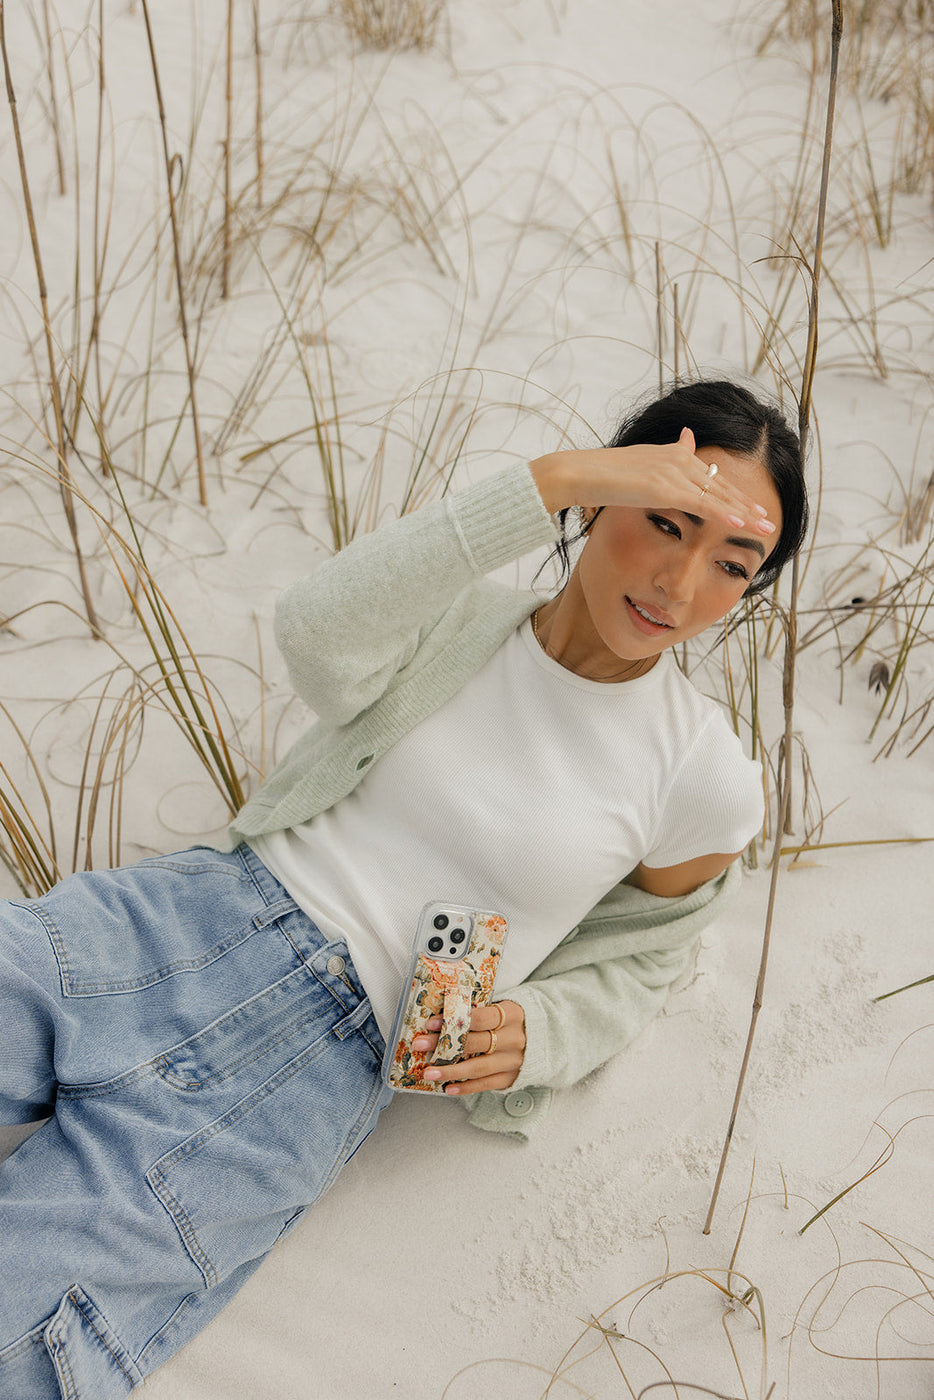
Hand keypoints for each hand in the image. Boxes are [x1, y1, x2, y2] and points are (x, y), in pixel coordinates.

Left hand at [410, 999, 525, 1095]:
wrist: (547, 1037)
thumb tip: (442, 1018)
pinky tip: (448, 1088)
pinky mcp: (512, 1077)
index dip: (454, 1020)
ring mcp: (514, 1060)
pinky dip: (466, 1087)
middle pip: (475, 1043)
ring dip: (451, 1071)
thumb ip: (479, 1012)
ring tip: (429, 1073)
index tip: (431, 1023)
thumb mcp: (502, 1008)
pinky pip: (486, 1084)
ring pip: (478, 1067)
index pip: (480, 1017)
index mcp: (513, 1014)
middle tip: (420, 1045)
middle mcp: (515, 1038)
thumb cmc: (512, 1020)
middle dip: (444, 1044)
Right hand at [529, 428, 775, 536]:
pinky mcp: (665, 488)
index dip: (733, 494)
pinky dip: (724, 514)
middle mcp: (678, 460)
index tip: (751, 506)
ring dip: (744, 512)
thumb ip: (663, 457)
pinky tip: (741, 522)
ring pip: (718, 495)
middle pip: (721, 485)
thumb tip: (684, 441)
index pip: (710, 477)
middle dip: (746, 504)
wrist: (580, 473)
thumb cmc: (600, 475)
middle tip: (767, 519)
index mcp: (673, 455)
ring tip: (765, 525)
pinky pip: (702, 504)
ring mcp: (673, 473)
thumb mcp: (637, 463)